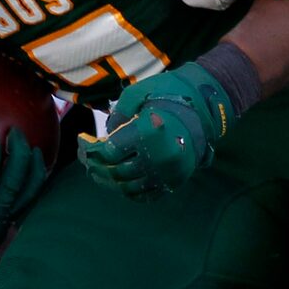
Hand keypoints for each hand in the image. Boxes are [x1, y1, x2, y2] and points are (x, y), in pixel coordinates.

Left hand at [81, 61, 234, 199]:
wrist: (205, 107)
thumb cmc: (168, 94)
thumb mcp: (139, 93)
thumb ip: (118, 114)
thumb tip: (104, 136)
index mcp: (148, 133)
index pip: (109, 152)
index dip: (91, 150)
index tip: (84, 144)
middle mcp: (158, 156)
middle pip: (116, 171)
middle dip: (97, 167)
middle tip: (87, 162)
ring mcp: (168, 172)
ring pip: (128, 186)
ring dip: (109, 182)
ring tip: (98, 174)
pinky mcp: (175, 181)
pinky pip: (146, 194)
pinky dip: (129, 191)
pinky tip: (119, 183)